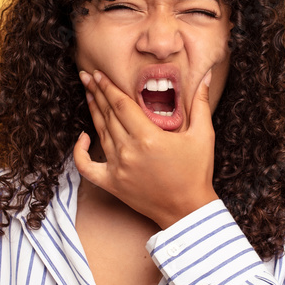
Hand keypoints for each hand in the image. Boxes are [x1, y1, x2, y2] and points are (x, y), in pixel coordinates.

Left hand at [73, 68, 219, 228]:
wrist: (188, 210)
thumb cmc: (197, 172)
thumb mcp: (203, 135)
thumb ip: (200, 103)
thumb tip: (205, 75)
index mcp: (148, 137)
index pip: (121, 105)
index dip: (108, 87)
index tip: (99, 74)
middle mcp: (128, 151)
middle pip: (107, 115)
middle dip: (96, 93)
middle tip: (88, 77)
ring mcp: (117, 168)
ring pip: (100, 133)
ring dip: (93, 112)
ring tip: (88, 95)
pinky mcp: (112, 184)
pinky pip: (87, 166)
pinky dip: (79, 152)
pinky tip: (83, 138)